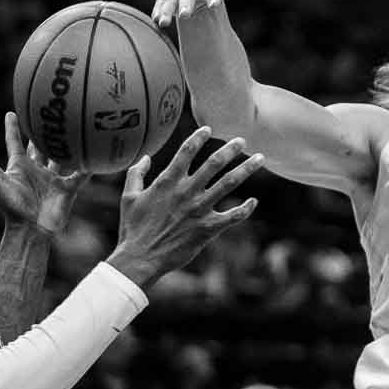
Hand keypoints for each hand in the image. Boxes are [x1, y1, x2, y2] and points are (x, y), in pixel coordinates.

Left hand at [0, 111, 84, 234]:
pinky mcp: (68, 188)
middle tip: (50, 114)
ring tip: (75, 128)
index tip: (12, 113)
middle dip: (43, 132)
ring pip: (62, 157)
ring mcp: (52, 179)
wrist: (32, 229)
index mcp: (19, 166)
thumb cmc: (11, 207)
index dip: (13, 128)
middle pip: (40, 147)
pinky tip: (98, 153)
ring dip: (67, 145)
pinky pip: (80, 174)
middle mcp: (36, 170)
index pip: (14, 142)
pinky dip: (88, 165)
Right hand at [107, 127, 263, 288]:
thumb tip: (146, 157)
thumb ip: (136, 174)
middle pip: (214, 163)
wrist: (139, 259)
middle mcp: (187, 192)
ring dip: (246, 169)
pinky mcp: (208, 228)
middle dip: (230, 149)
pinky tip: (254, 201)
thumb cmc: (132, 229)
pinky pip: (233, 216)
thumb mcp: (129, 197)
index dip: (199, 137)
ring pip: (229, 183)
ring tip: (259, 158)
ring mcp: (199, 209)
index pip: (187, 151)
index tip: (209, 129)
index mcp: (167, 182)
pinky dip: (246, 209)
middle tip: (242, 140)